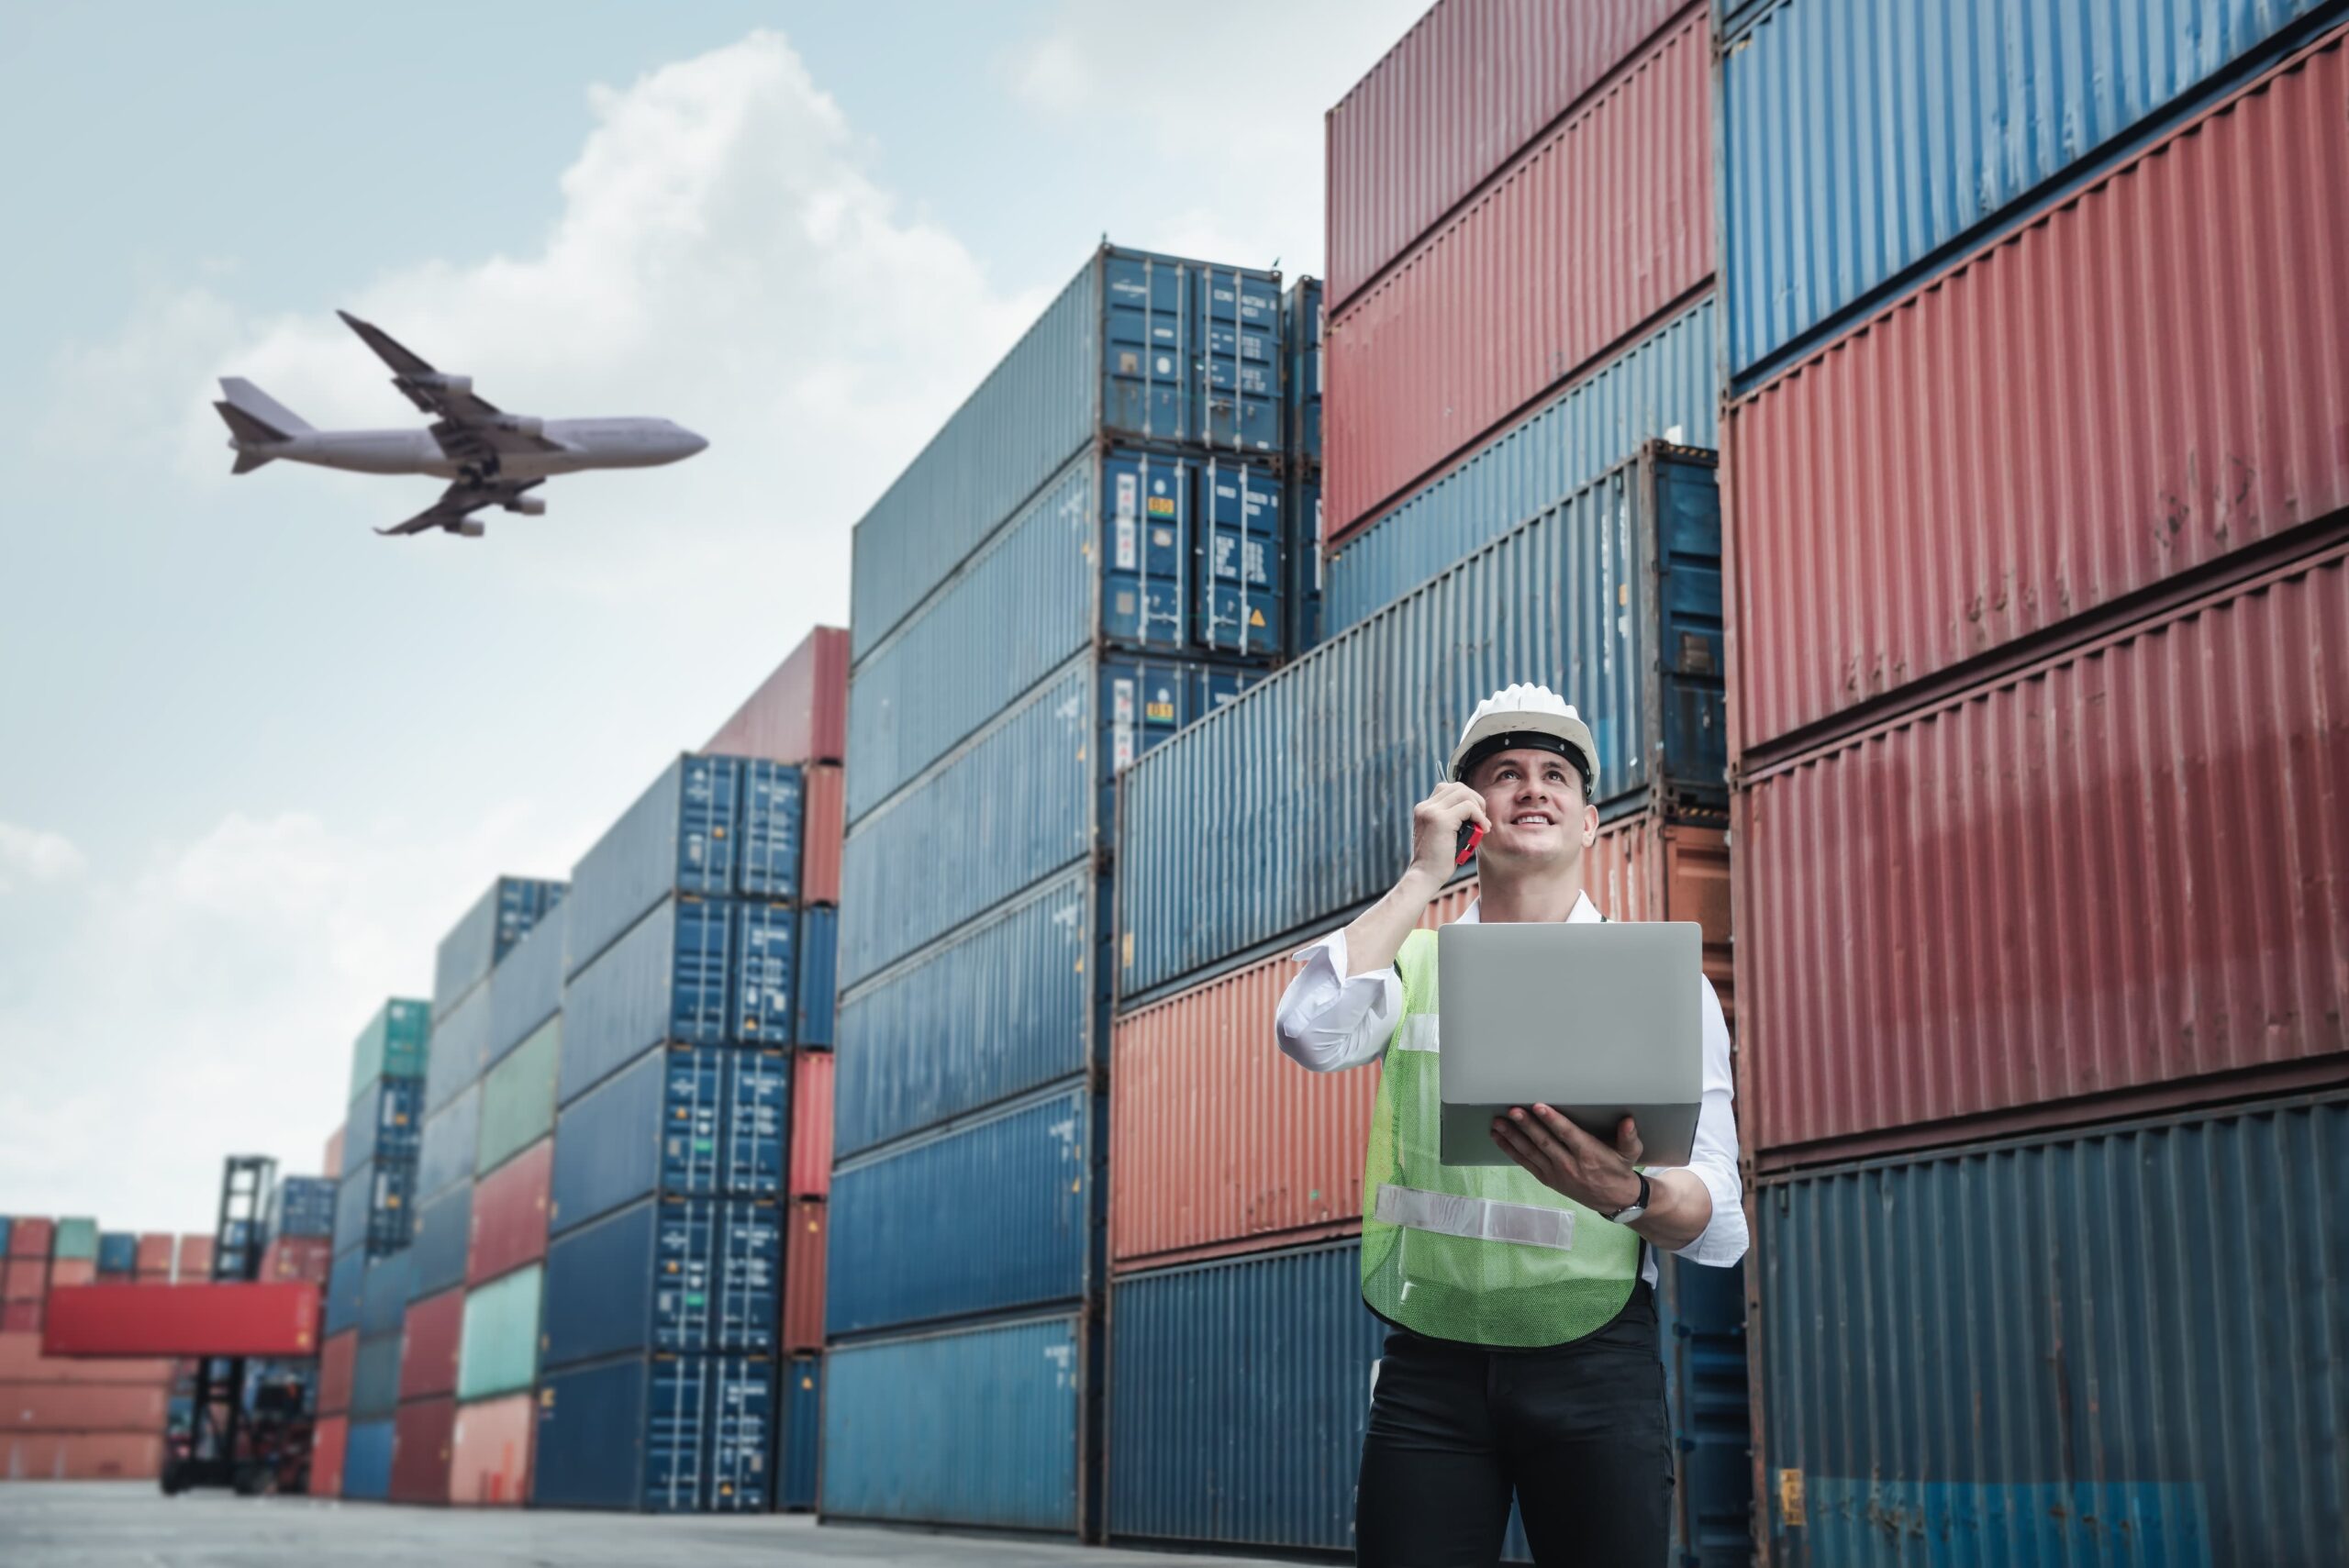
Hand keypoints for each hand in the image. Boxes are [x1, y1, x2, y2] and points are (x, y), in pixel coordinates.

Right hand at [1408, 780, 1490, 887]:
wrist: (1425, 877)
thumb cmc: (1437, 861)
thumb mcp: (1442, 834)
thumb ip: (1452, 819)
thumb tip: (1474, 810)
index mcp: (1423, 809)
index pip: (1448, 789)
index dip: (1466, 799)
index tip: (1474, 817)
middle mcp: (1425, 807)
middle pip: (1458, 787)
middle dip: (1475, 800)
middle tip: (1481, 820)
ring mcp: (1431, 812)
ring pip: (1464, 793)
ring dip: (1479, 807)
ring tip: (1482, 825)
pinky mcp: (1441, 820)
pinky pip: (1469, 807)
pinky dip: (1480, 817)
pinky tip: (1483, 829)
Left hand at [1490, 1108, 1644, 1215]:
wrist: (1615, 1200)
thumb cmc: (1619, 1170)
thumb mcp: (1630, 1154)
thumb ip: (1629, 1136)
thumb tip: (1628, 1121)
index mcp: (1589, 1154)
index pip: (1567, 1134)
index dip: (1552, 1120)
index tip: (1539, 1107)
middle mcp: (1570, 1164)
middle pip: (1544, 1143)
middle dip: (1527, 1126)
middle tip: (1512, 1111)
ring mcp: (1556, 1173)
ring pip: (1531, 1152)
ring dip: (1513, 1137)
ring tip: (1498, 1123)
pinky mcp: (1548, 1179)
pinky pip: (1526, 1163)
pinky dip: (1511, 1150)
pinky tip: (1499, 1137)